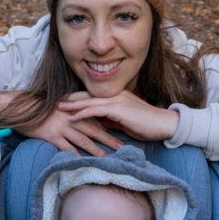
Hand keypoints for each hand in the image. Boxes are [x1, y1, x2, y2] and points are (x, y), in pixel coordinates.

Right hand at [0, 91, 122, 156]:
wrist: (19, 106)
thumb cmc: (38, 107)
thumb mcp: (58, 107)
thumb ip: (71, 112)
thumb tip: (83, 121)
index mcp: (74, 109)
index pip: (95, 118)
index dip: (110, 125)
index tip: (123, 132)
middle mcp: (71, 117)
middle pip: (95, 129)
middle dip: (109, 139)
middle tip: (123, 148)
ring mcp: (62, 126)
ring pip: (84, 140)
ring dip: (97, 150)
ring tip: (108, 159)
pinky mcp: (51, 135)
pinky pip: (66, 147)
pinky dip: (76, 156)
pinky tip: (83, 163)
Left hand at [57, 90, 178, 142]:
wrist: (163, 124)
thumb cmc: (146, 124)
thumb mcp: (124, 120)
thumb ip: (110, 119)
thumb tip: (96, 122)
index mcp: (117, 96)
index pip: (93, 95)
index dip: (78, 97)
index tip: (65, 100)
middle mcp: (116, 95)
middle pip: (88, 95)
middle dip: (71, 98)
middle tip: (56, 101)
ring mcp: (117, 100)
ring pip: (90, 101)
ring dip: (73, 105)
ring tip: (59, 108)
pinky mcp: (118, 109)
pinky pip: (96, 110)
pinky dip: (83, 114)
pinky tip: (73, 118)